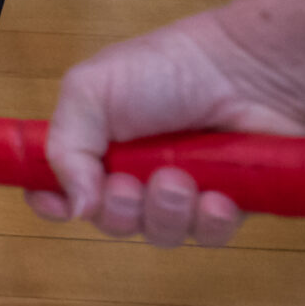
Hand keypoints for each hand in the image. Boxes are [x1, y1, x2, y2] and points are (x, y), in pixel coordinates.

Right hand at [27, 19, 304, 246]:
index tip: (61, 208)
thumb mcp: (91, 89)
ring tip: (181, 178)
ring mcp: (182, 191)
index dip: (54, 204)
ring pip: (160, 233)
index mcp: (97, 142)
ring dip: (165, 212)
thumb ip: (66, 146)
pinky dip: (209, 222)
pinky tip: (217, 196)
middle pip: (110, 220)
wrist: (250, 69)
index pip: (60, 188)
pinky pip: (208, 236)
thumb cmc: (166, 69)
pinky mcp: (227, 204)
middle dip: (119, 209)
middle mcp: (135, 171)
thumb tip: (73, 207)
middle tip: (133, 183)